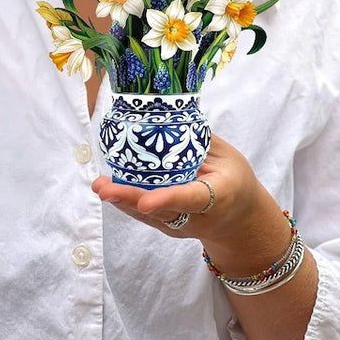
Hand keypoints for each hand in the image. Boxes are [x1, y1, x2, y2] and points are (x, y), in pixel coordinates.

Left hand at [92, 134, 261, 242]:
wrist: (240, 219)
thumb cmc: (234, 179)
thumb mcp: (228, 156)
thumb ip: (200, 140)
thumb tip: (168, 113)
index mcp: (218, 196)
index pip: (190, 198)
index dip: (167, 199)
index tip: (145, 202)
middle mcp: (197, 216)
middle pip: (162, 211)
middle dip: (131, 200)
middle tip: (104, 189)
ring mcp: (182, 225)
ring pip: (149, 216)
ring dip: (122, 201)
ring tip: (99, 186)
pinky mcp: (170, 226)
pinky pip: (146, 215)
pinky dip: (126, 202)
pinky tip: (108, 188)